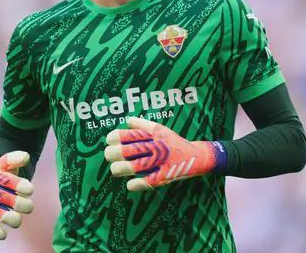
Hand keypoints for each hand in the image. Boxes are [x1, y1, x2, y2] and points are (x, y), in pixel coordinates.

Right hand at [0, 151, 34, 239]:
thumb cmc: (5, 169)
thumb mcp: (9, 162)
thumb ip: (15, 158)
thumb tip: (25, 157)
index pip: (3, 180)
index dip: (16, 184)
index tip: (31, 189)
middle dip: (15, 202)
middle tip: (29, 207)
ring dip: (4, 217)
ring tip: (17, 220)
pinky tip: (3, 235)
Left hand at [104, 117, 224, 190]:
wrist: (196, 157)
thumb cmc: (174, 142)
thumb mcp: (161, 129)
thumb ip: (143, 124)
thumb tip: (127, 120)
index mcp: (153, 135)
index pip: (129, 134)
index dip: (114, 137)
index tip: (109, 140)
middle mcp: (156, 147)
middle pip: (128, 150)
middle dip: (113, 153)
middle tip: (109, 155)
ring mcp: (160, 163)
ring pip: (134, 166)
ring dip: (120, 169)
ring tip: (116, 169)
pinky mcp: (164, 177)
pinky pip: (147, 182)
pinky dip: (135, 184)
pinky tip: (130, 184)